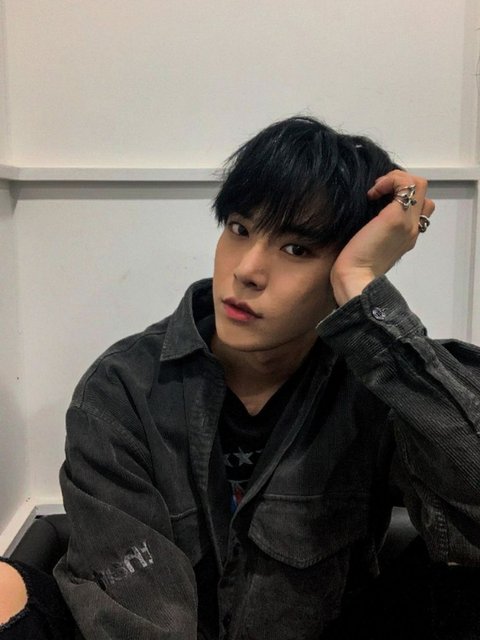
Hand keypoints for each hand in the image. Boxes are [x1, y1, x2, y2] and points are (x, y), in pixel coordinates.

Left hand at [330, 170, 434, 305]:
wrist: (355, 279)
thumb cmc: (355, 267)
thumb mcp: (370, 244)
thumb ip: (376, 230)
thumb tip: (367, 212)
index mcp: (407, 236)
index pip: (419, 207)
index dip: (401, 195)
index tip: (377, 199)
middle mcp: (413, 229)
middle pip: (423, 193)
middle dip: (400, 183)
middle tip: (378, 191)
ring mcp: (408, 223)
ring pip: (418, 185)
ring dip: (396, 179)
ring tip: (376, 190)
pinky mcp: (396, 218)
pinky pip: (405, 185)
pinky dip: (389, 181)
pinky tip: (372, 193)